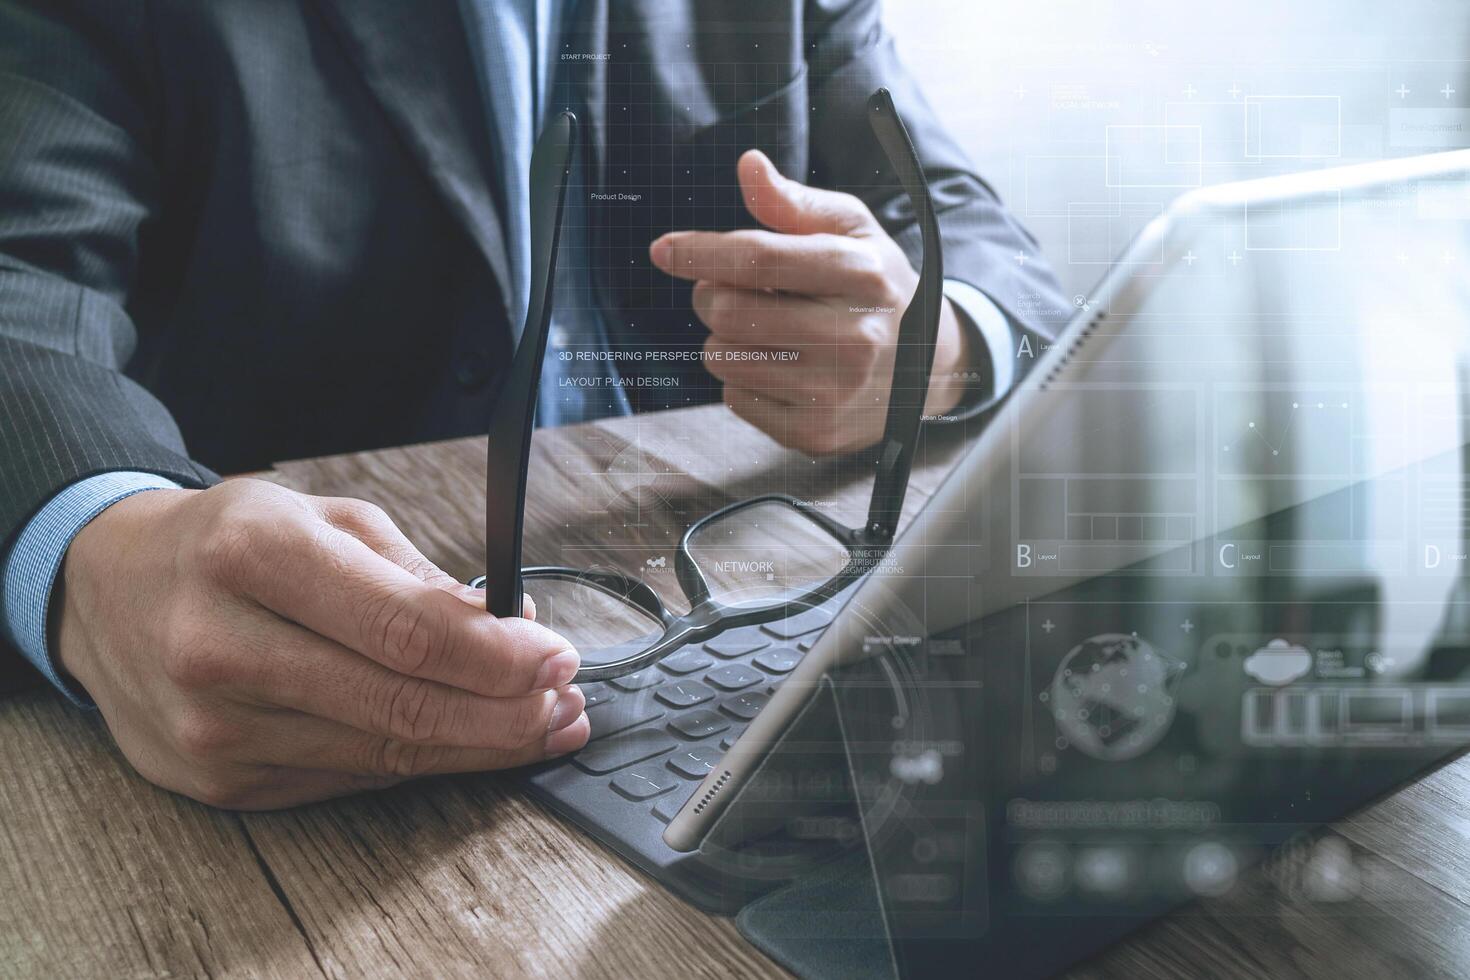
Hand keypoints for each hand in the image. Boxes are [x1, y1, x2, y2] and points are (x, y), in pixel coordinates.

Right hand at [54, 479, 588, 808]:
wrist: (106, 588)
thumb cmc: (227, 542)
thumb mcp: (320, 517)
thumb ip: (415, 574)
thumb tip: (510, 627)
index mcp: (252, 554)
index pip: (402, 628)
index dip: (496, 655)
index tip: (556, 658)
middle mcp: (220, 645)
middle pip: (400, 707)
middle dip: (505, 714)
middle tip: (564, 706)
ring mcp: (212, 725)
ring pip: (382, 756)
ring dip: (478, 746)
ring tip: (540, 727)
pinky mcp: (215, 778)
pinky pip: (346, 778)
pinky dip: (417, 763)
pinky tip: (463, 743)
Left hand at [650, 149, 974, 454]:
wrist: (928, 368)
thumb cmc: (876, 286)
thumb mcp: (851, 232)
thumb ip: (795, 203)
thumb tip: (749, 166)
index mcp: (862, 275)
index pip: (760, 259)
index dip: (701, 252)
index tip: (664, 250)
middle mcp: (854, 337)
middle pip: (730, 312)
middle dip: (713, 297)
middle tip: (732, 292)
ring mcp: (835, 392)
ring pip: (723, 358)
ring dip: (728, 339)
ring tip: (768, 331)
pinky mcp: (815, 433)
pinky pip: (735, 399)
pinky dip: (744, 380)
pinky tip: (782, 368)